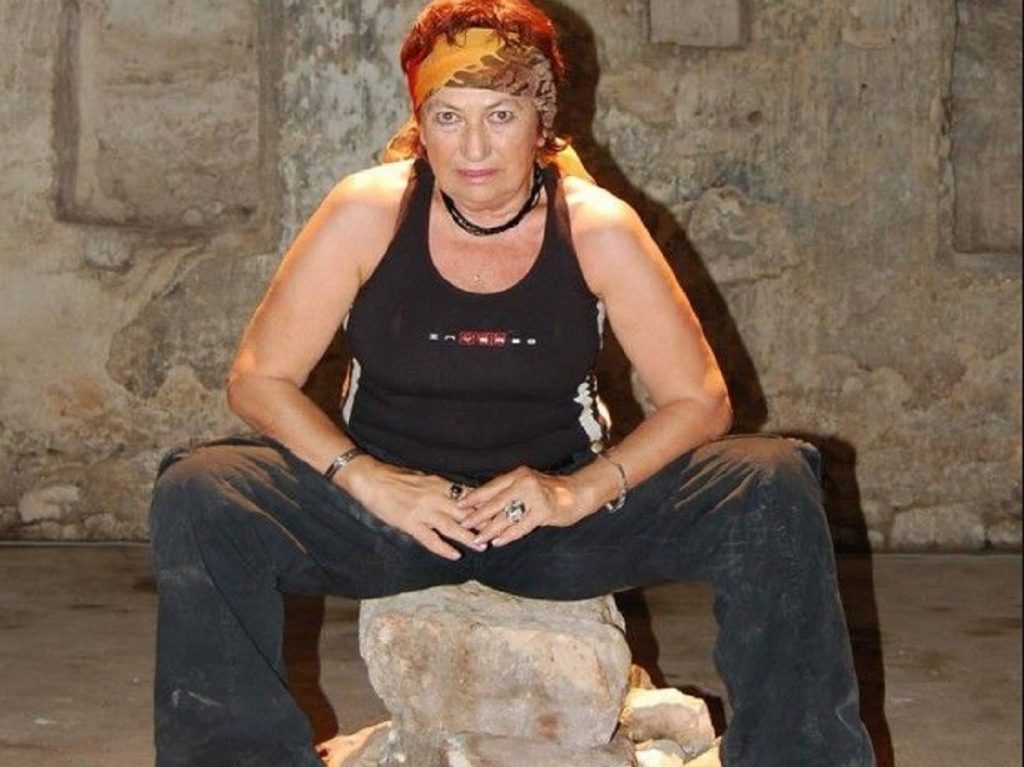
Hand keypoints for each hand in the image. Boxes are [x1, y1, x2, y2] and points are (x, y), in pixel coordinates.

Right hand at [339, 457, 485, 559]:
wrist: (371, 479)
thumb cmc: (396, 477)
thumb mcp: (423, 478)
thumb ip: (440, 487)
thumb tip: (459, 494)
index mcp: (438, 484)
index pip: (467, 495)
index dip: (483, 505)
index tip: (498, 512)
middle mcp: (434, 497)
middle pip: (464, 512)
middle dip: (481, 523)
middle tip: (497, 532)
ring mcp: (422, 511)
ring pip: (451, 526)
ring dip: (468, 537)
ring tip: (482, 547)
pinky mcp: (409, 523)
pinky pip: (430, 538)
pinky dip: (444, 548)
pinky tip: (455, 555)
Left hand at [457, 466, 584, 547]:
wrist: (578, 492)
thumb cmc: (550, 491)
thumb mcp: (527, 485)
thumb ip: (509, 492)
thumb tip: (484, 505)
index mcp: (518, 474)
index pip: (491, 486)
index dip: (474, 497)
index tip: (459, 506)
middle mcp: (524, 482)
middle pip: (495, 501)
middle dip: (477, 515)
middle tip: (463, 524)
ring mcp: (535, 496)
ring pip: (506, 516)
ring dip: (490, 529)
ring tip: (478, 538)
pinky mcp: (544, 511)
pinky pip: (521, 526)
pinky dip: (508, 535)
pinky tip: (498, 541)